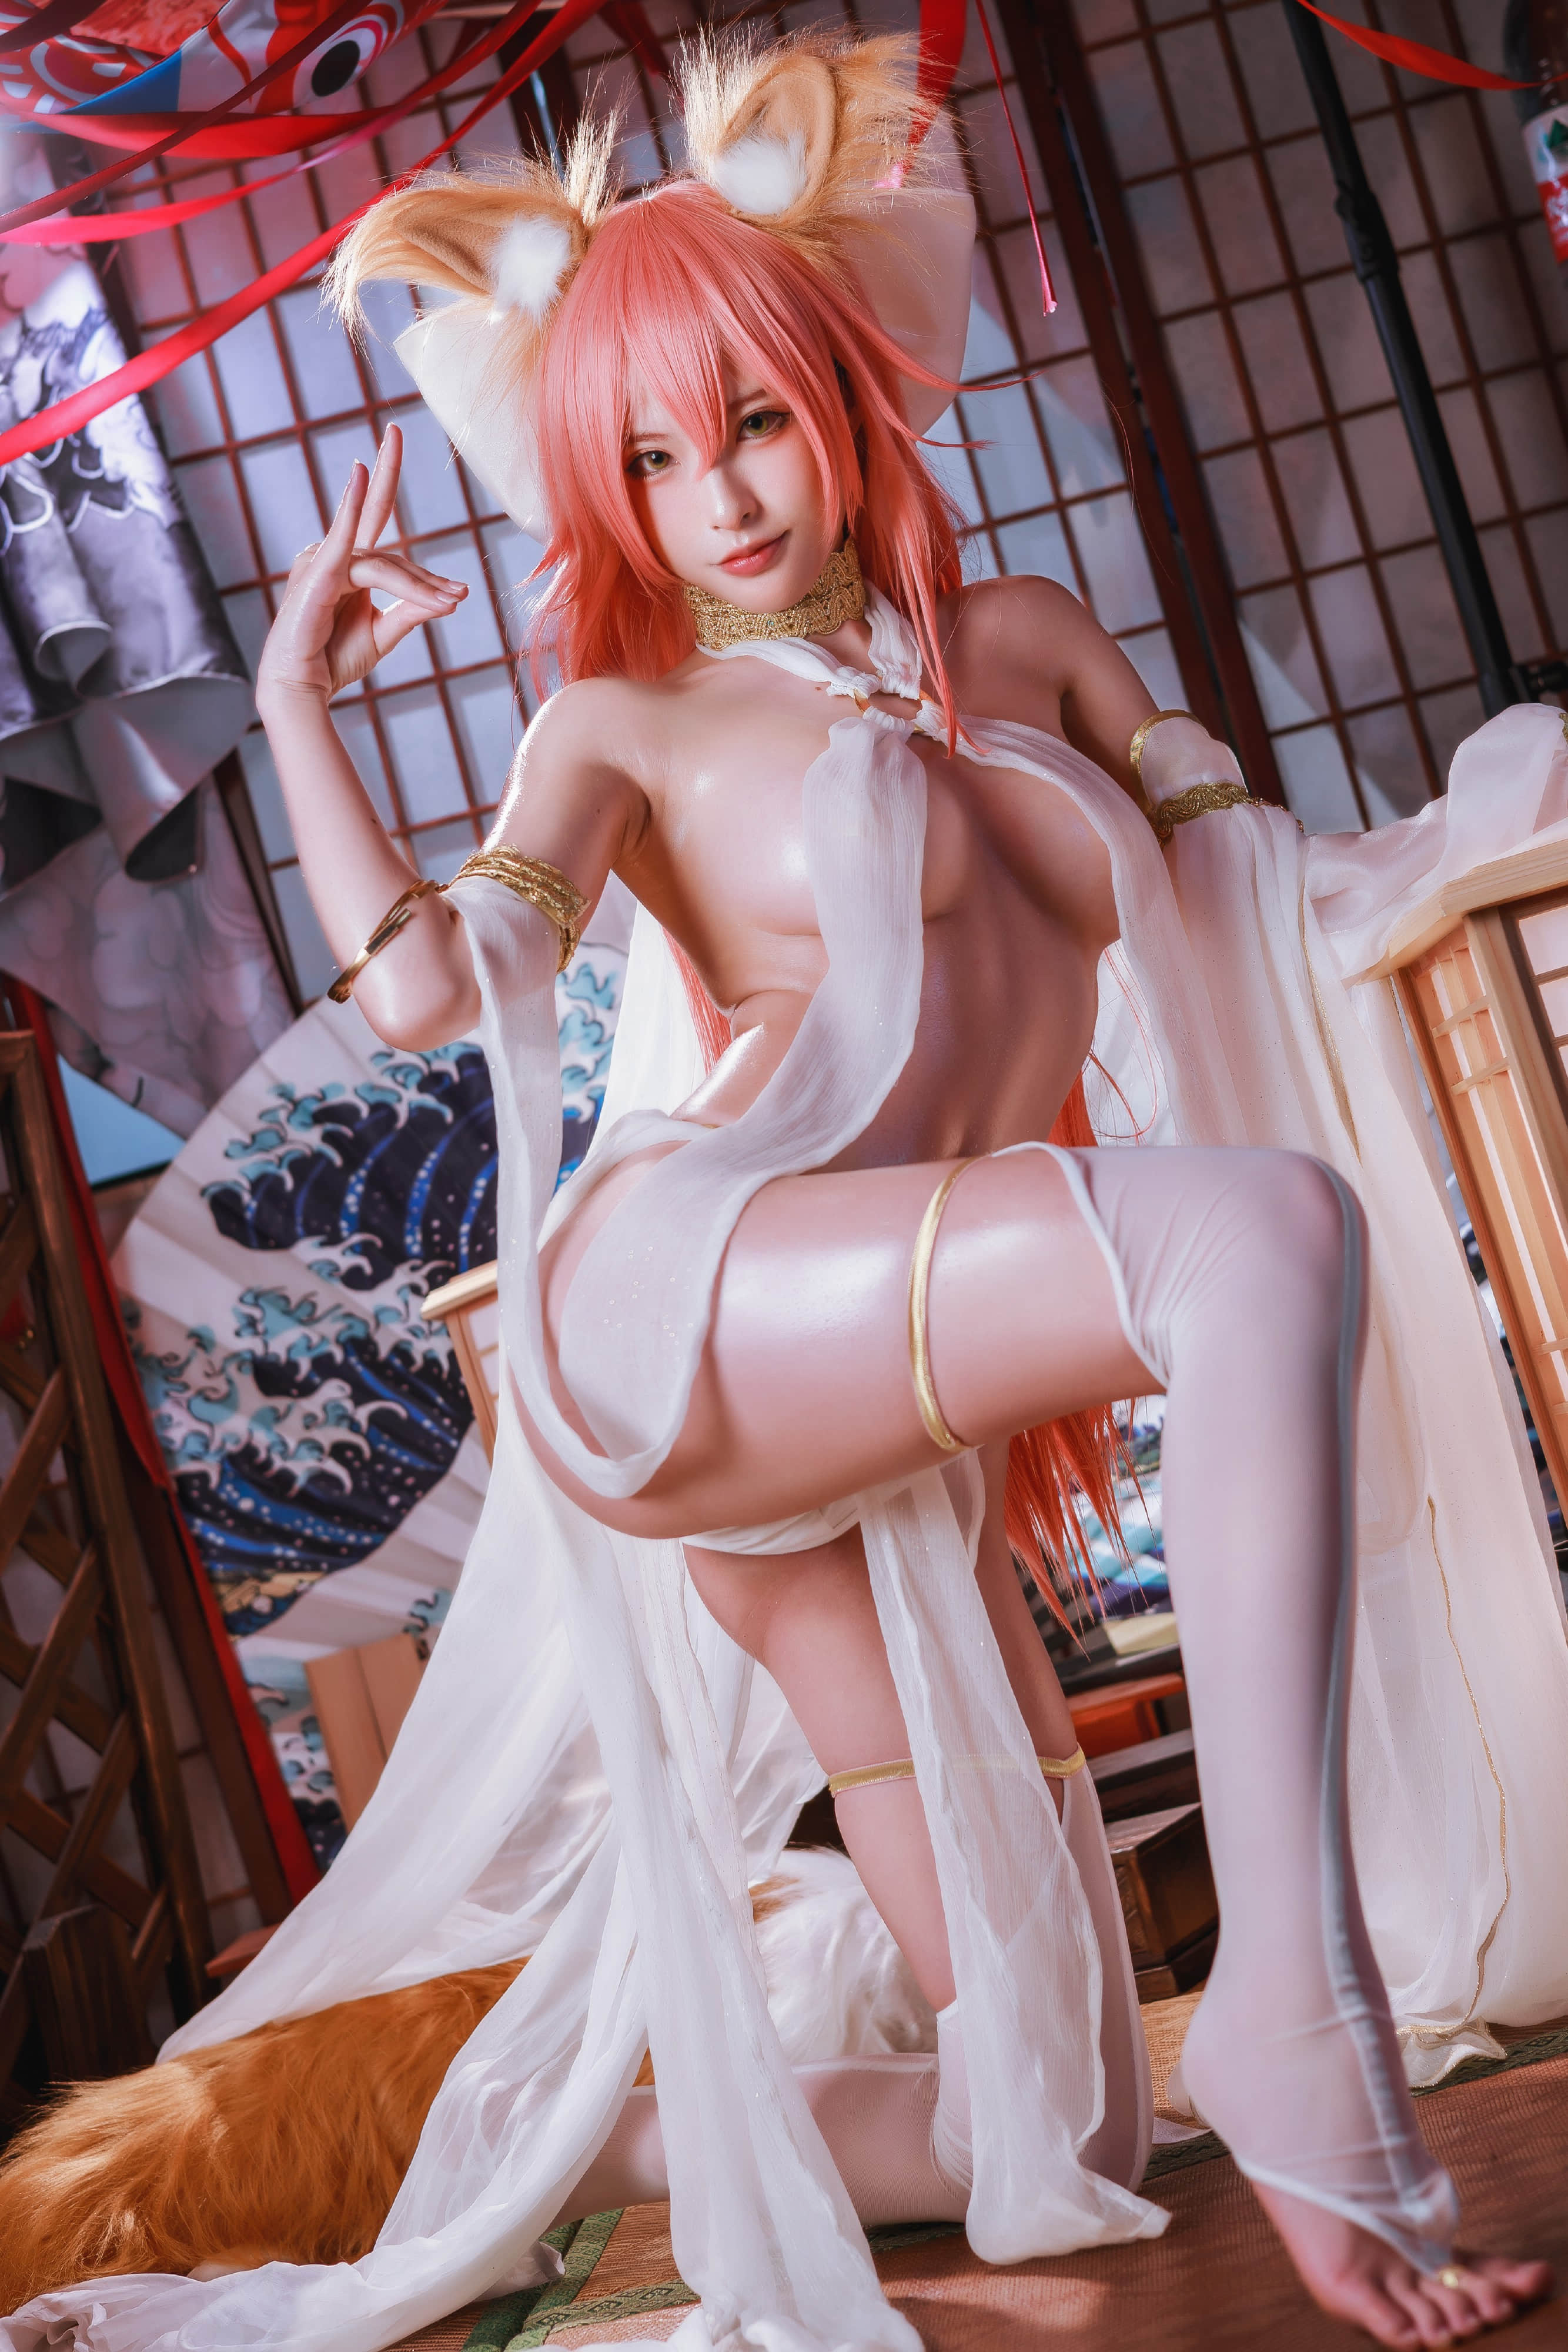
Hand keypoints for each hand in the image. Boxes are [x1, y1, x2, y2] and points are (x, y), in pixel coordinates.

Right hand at [255, 427, 465, 707]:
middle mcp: (332, 555)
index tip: (459, 596)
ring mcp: (321, 560)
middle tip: (456, 583)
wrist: (303, 686)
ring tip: (449, 603)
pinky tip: (361, 473)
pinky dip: (351, 506)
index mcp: (348, 566)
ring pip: (382, 565)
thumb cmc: (335, 659)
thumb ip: (414, 609)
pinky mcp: (316, 572)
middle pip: (391, 555)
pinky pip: (341, 537)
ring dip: (417, 587)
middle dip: (424, 574)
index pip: (393, 557)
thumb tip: (451, 597)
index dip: (427, 577)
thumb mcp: (385, 633)